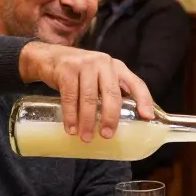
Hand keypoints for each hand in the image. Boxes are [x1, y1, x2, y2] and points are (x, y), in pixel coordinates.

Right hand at [18, 41, 154, 141]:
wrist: (48, 58)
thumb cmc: (78, 73)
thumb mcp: (98, 78)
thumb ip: (109, 94)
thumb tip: (118, 125)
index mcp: (117, 67)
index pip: (136, 83)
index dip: (144, 100)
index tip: (147, 117)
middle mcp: (104, 63)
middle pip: (112, 94)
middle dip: (110, 117)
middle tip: (106, 135)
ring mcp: (85, 64)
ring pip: (89, 98)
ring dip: (87, 121)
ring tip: (86, 137)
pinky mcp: (66, 69)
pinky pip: (70, 97)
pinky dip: (71, 115)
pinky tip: (71, 128)